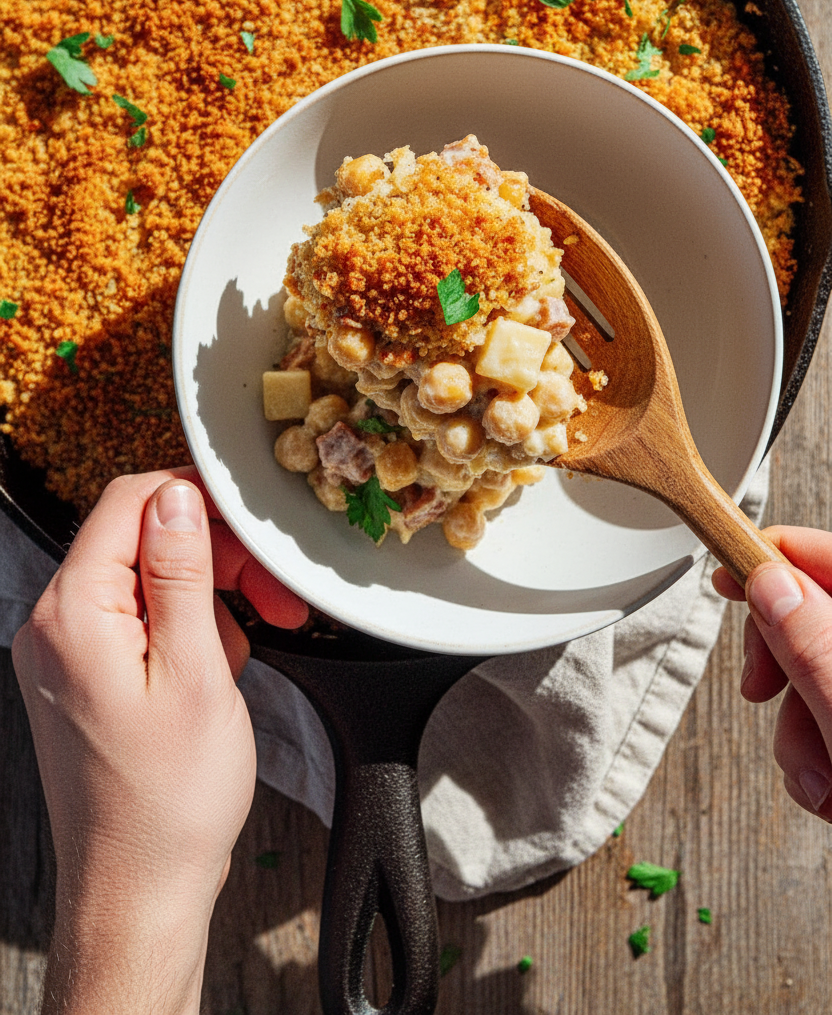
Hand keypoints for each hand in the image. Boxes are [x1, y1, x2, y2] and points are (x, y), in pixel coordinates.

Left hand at [12, 468, 306, 1014]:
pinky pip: (141, 623)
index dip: (195, 497)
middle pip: (140, 541)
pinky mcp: (85, 677)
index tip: (250, 522)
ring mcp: (66, 653)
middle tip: (271, 599)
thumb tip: (178, 497)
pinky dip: (186, 634)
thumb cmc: (169, 801)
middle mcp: (56, 624)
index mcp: (74, 613)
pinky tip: (213, 675)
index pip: (127, 502)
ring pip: (147, 583)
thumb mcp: (195, 673)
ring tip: (239, 657)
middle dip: (214, 559)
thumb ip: (182, 574)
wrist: (139, 889)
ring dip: (206, 602)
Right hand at [713, 526, 831, 823]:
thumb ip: (819, 648)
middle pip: (819, 620)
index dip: (779, 558)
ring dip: (802, 733)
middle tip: (762, 693)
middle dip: (785, 667)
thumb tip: (774, 586)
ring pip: (820, 681)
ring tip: (825, 782)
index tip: (731, 575)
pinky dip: (822, 759)